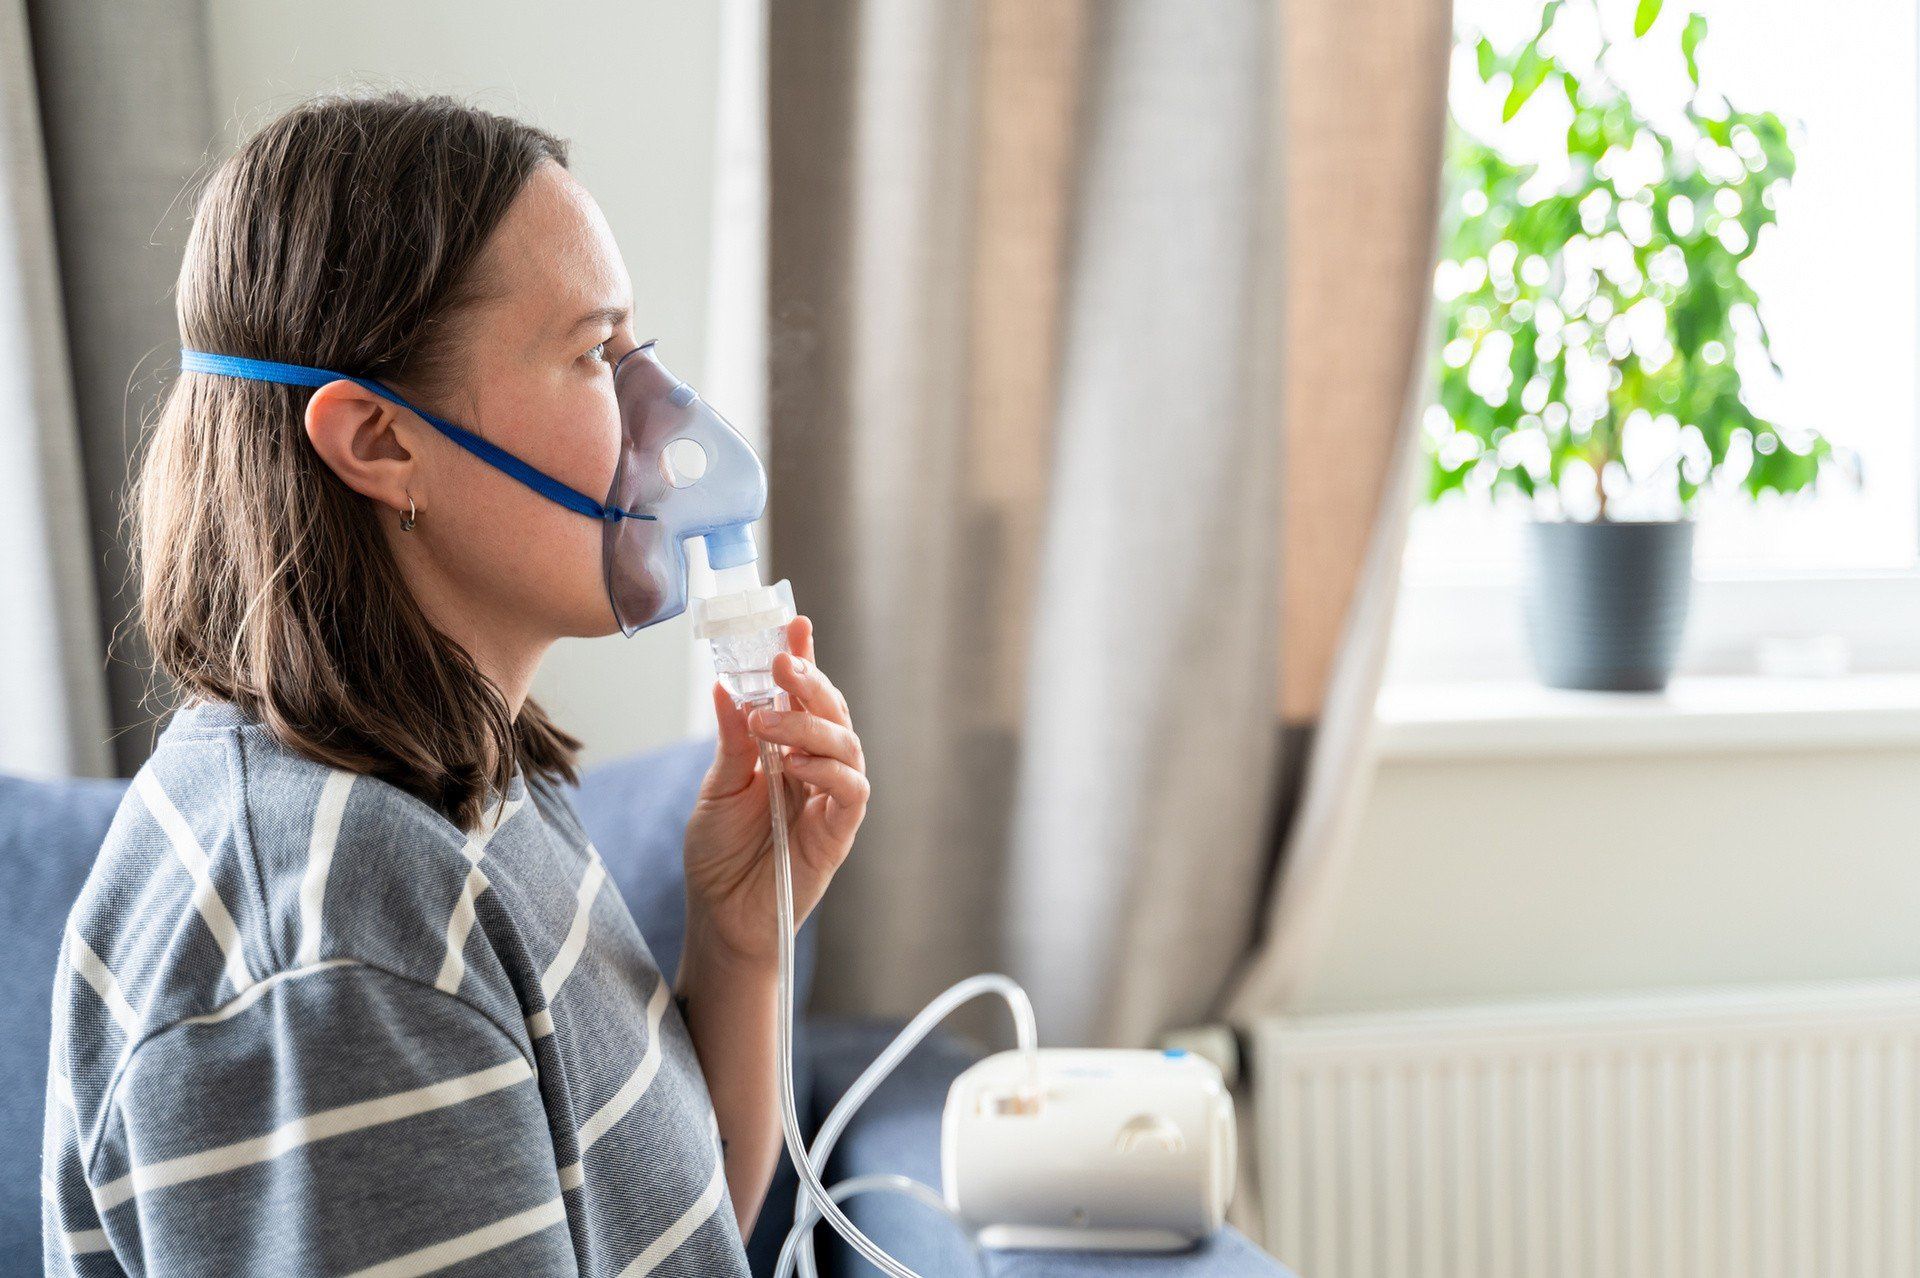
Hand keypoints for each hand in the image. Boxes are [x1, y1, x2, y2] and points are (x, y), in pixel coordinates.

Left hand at [681, 615, 869, 971]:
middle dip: (809, 681)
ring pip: (846, 744)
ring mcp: (830, 797)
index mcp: (786, 748)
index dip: (803, 659)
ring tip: (769, 720)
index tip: (793, 624)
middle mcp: (815, 766)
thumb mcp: (717, 788)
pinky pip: (851, 790)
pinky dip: (828, 771)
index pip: (801, 695)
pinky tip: (796, 765)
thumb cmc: (720, 855)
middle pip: (830, 711)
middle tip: (780, 662)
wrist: (722, 916)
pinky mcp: (840, 831)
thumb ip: (731, 742)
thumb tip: (724, 687)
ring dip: (810, 724)